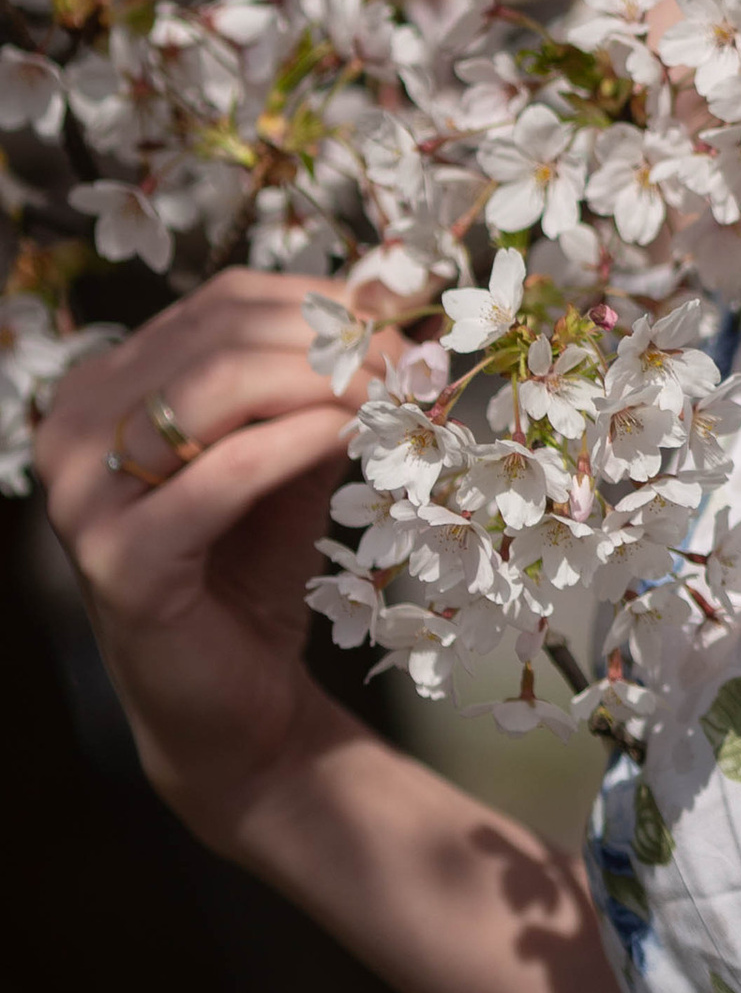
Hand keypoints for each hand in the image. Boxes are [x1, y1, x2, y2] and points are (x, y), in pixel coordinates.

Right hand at [34, 273, 376, 850]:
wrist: (234, 705)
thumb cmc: (257, 565)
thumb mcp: (294, 447)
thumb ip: (332, 373)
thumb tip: (408, 287)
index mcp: (101, 389)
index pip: (221, 303)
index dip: (324, 300)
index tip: (408, 316)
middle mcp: (71, 431)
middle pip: (221, 337)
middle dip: (334, 339)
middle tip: (417, 358)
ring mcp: (83, 499)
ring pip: (218, 387)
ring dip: (326, 381)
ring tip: (398, 394)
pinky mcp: (119, 562)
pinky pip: (223, 474)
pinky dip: (298, 443)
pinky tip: (353, 435)